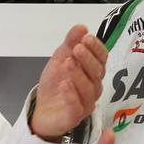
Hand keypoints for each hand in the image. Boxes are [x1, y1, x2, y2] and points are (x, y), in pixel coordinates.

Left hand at [31, 25, 107, 139]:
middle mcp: (93, 87)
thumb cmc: (55, 85)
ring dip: (79, 75)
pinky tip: (64, 85)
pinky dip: (71, 95)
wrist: (41, 109)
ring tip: (68, 64)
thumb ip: (70, 43)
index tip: (87, 37)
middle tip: (78, 49)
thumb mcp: (60, 58)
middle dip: (88, 59)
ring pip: (89, 89)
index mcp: (92, 72)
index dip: (96, 48)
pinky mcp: (74, 117)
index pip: (102, 58)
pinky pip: (76, 107)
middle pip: (97, 73)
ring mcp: (85, 103)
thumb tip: (81, 27)